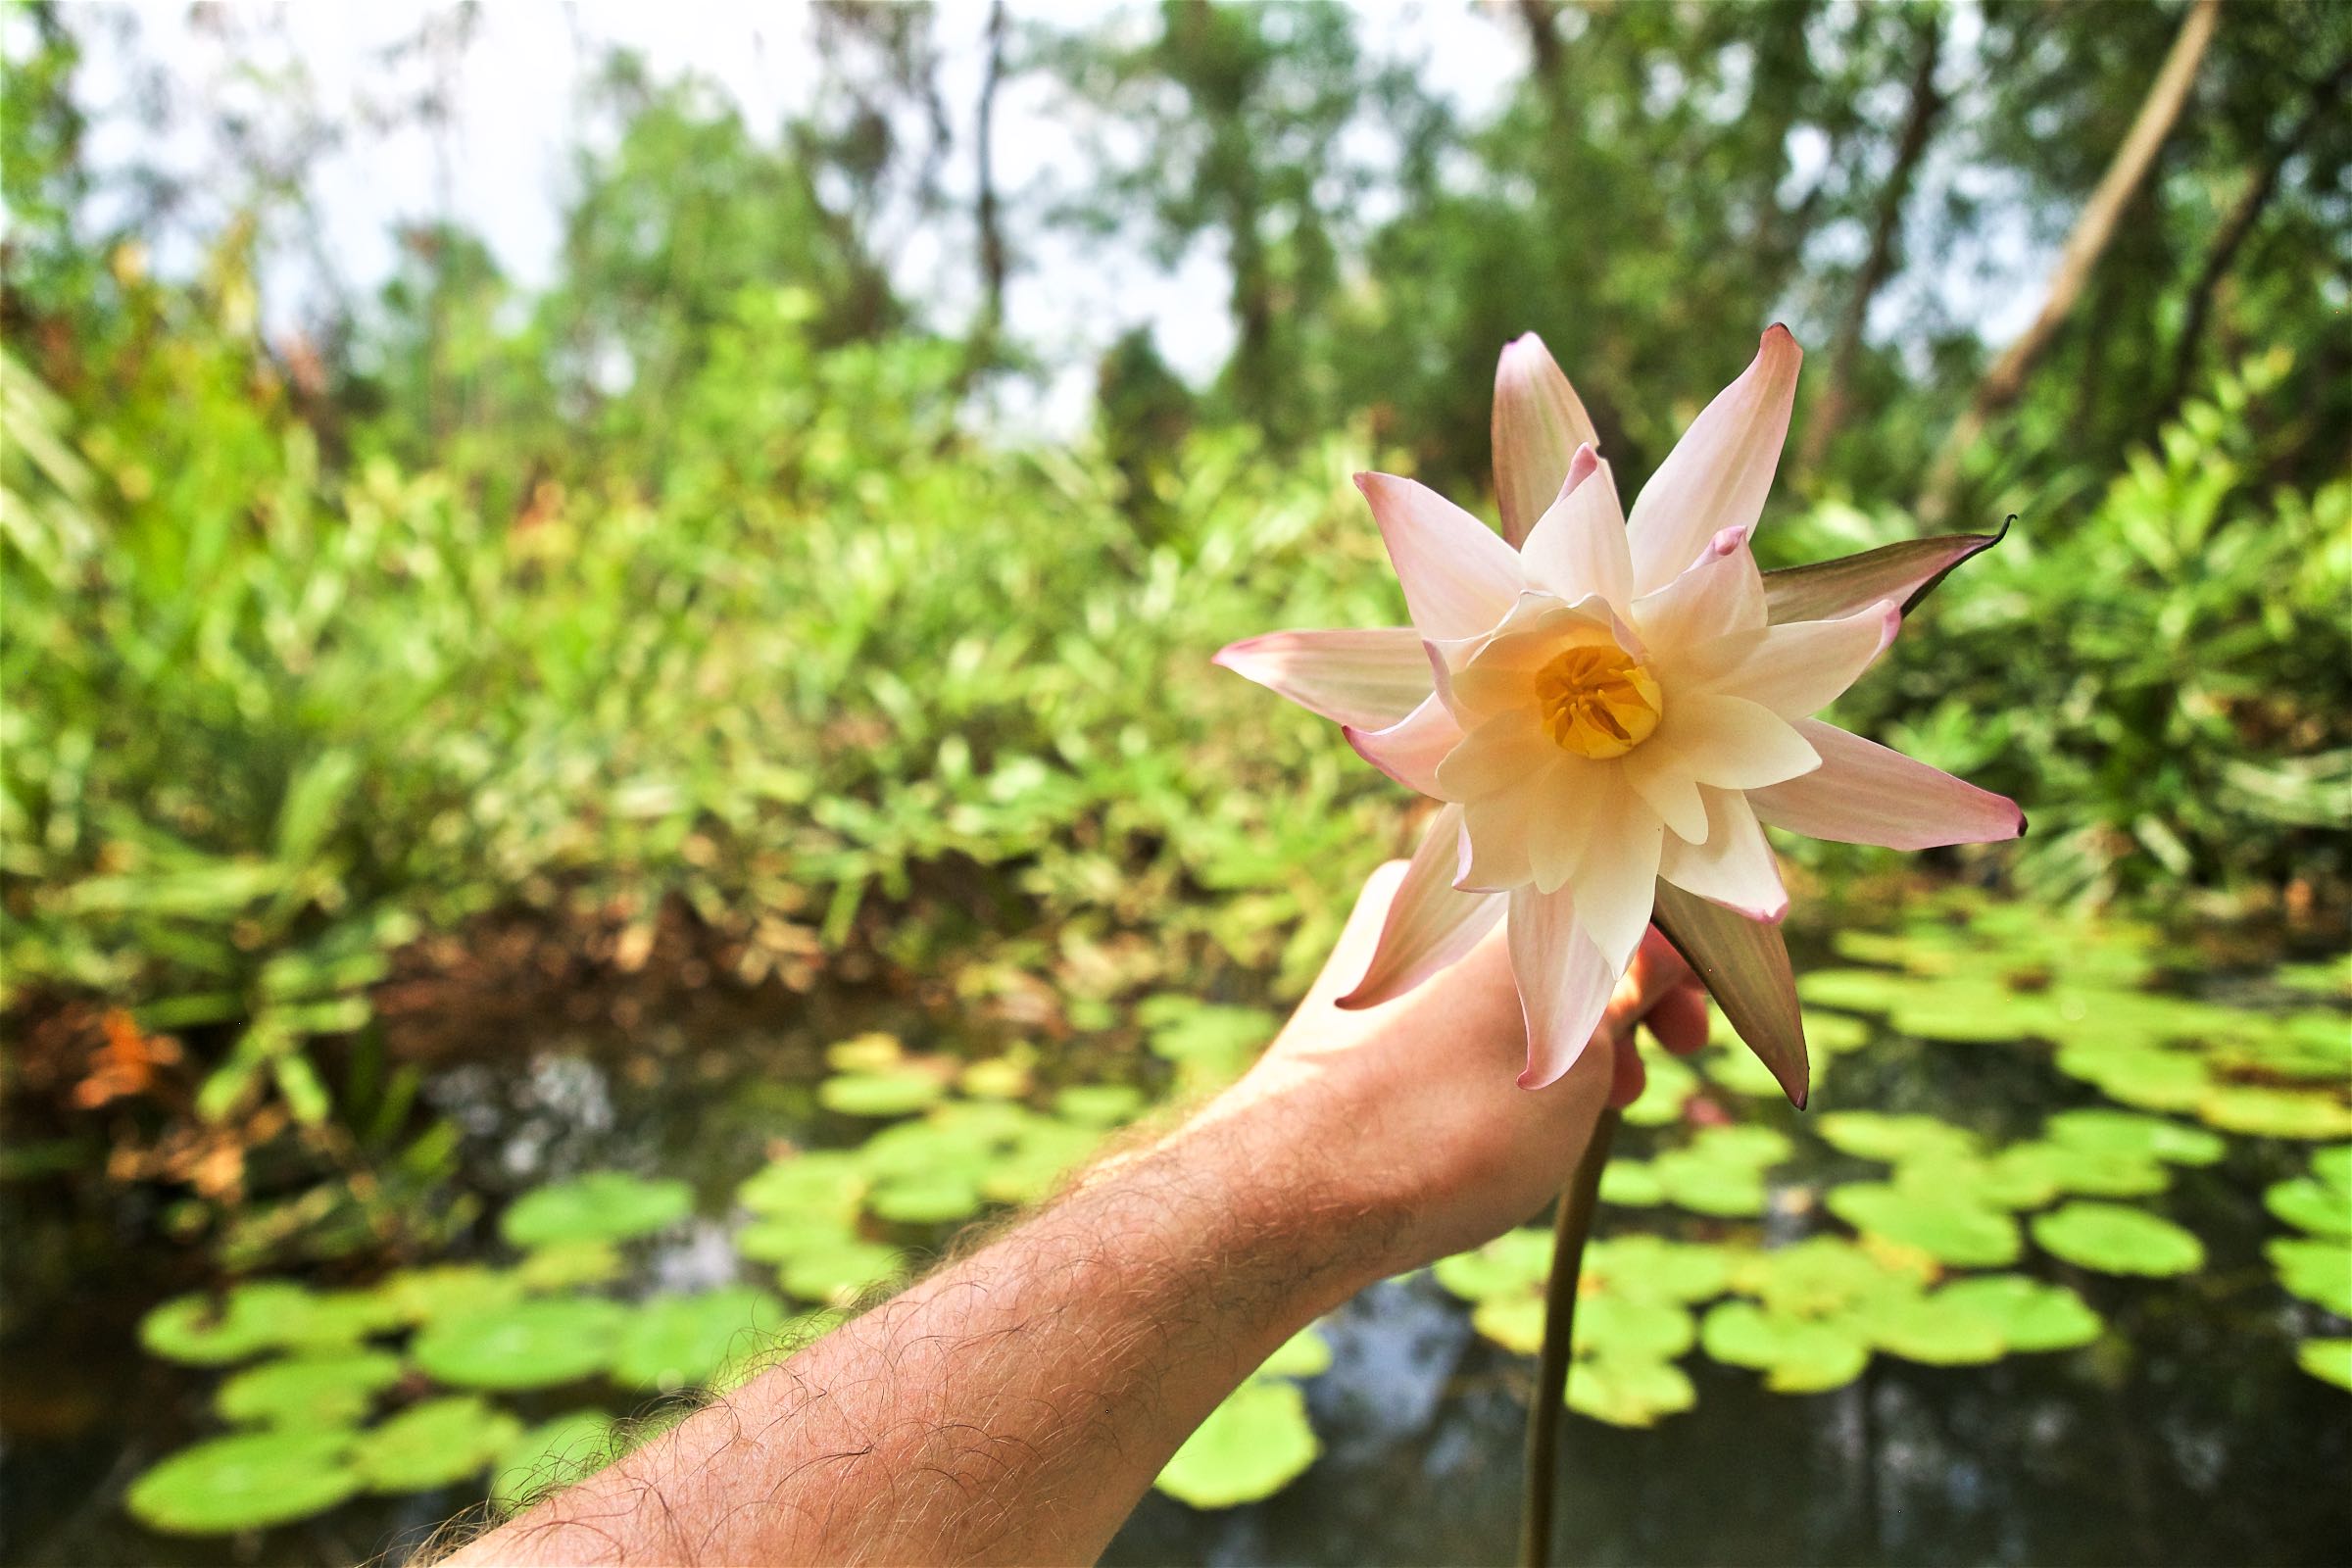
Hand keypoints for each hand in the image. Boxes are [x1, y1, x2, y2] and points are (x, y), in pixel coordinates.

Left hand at [1176, 860, 1709, 1286]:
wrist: (1297, 1186)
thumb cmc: (1453, 1118)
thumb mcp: (1581, 1055)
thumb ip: (1637, 982)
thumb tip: (1673, 944)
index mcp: (1501, 875)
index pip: (1621, 884)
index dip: (1683, 950)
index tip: (1703, 1014)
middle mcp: (1437, 883)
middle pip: (1567, 917)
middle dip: (1630, 988)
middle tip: (1667, 1056)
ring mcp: (1391, 935)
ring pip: (1516, 960)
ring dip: (1575, 1018)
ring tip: (1602, 1099)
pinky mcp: (1359, 989)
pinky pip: (1462, 990)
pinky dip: (1512, 1030)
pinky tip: (1527, 1101)